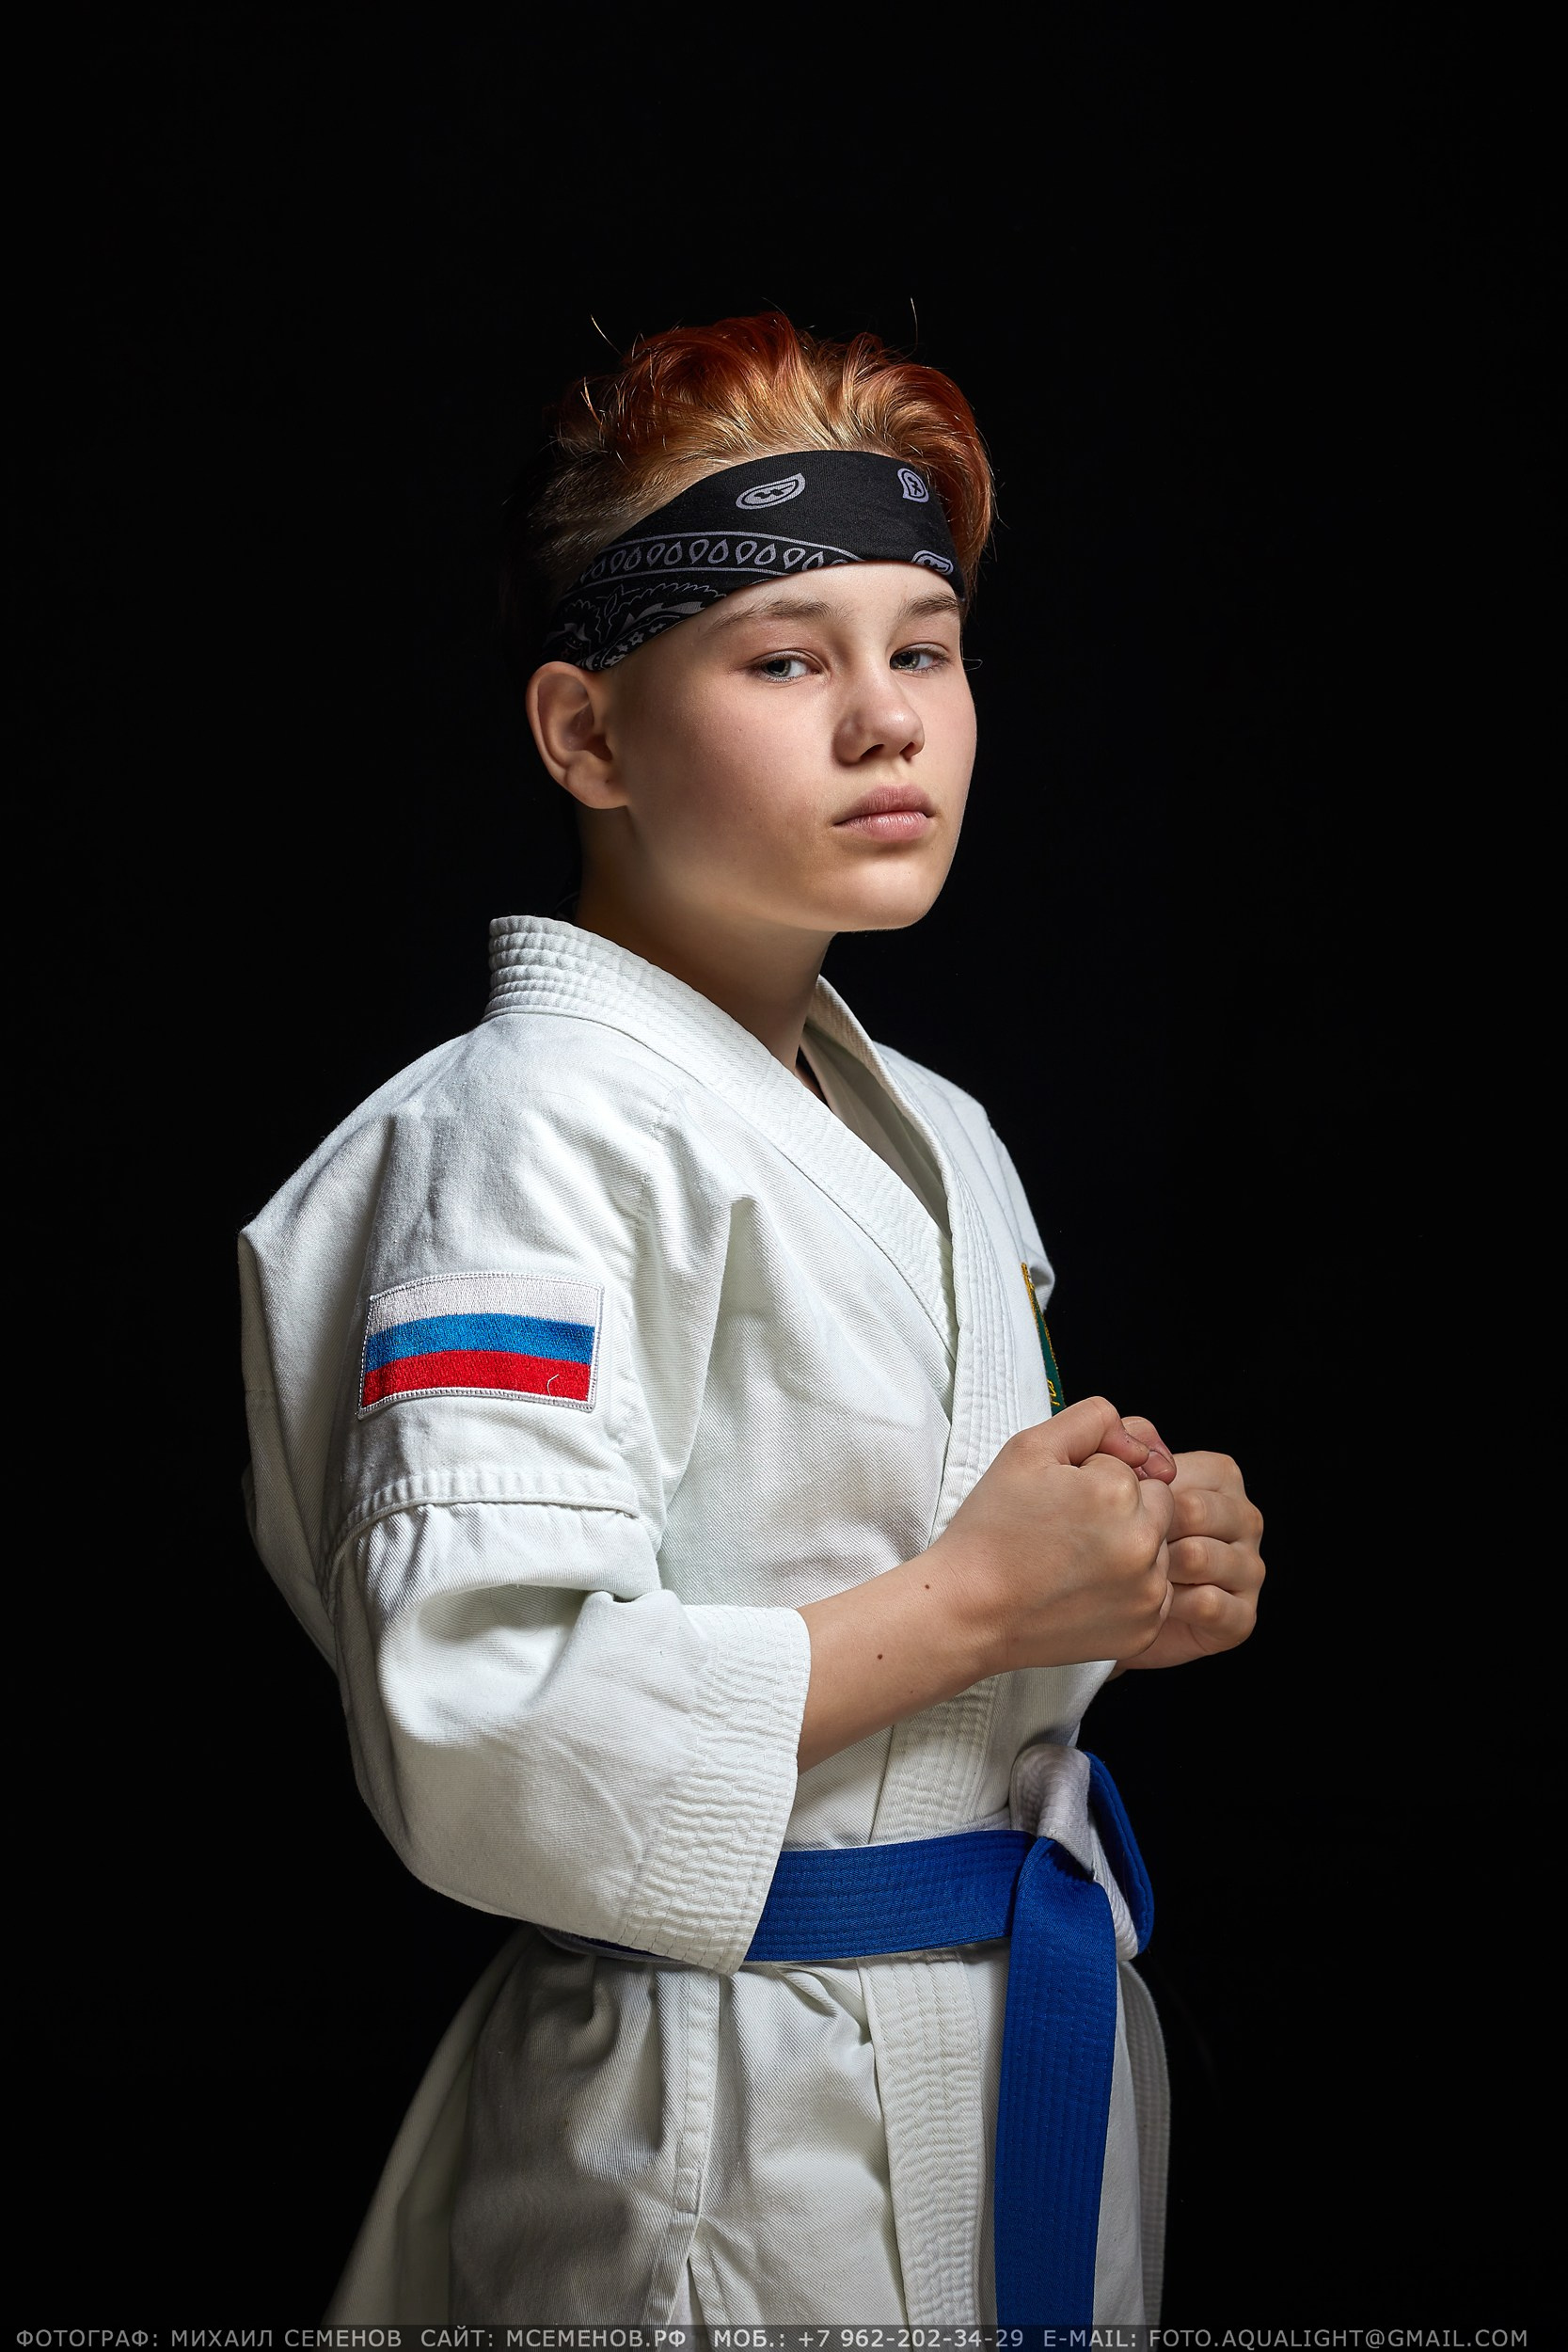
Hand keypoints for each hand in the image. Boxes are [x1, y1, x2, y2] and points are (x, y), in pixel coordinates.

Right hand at [931, 1396, 1176, 1675]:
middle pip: (1158, 1505)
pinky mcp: (1144, 1631)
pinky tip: (1082, 1591)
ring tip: (1071, 1564)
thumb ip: (1092, 1420)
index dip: (1094, 1477)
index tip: (1057, 1502)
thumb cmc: (992, 1530)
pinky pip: (1153, 1595)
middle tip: (1067, 1530)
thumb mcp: (1028, 1448)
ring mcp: (1147, 1595)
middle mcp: (1143, 1545)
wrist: (968, 1611)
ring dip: (1128, 1550)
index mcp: (1118, 1493)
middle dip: (1123, 1510)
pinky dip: (1126, 1591)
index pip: (1134, 1465)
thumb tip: (1140, 1443)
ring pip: (1159, 1551)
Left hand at [1112, 1434, 1264, 1669]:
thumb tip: (1129, 1442)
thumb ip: (1120, 1445)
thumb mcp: (1113, 1485)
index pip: (1185, 1475)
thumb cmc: (1111, 1540)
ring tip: (1133, 1576)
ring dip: (1155, 1570)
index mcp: (1221, 1478)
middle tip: (1119, 1548)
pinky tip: (1152, 1606)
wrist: (1111, 1611)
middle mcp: (1244, 1519)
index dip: (1139, 1496)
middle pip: (1194, 1512)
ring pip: (1199, 1557)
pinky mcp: (1243, 1616)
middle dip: (1146, 1532)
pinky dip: (1170, 1606)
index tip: (1110, 1513)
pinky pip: (1208, 1604)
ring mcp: (1250, 1568)